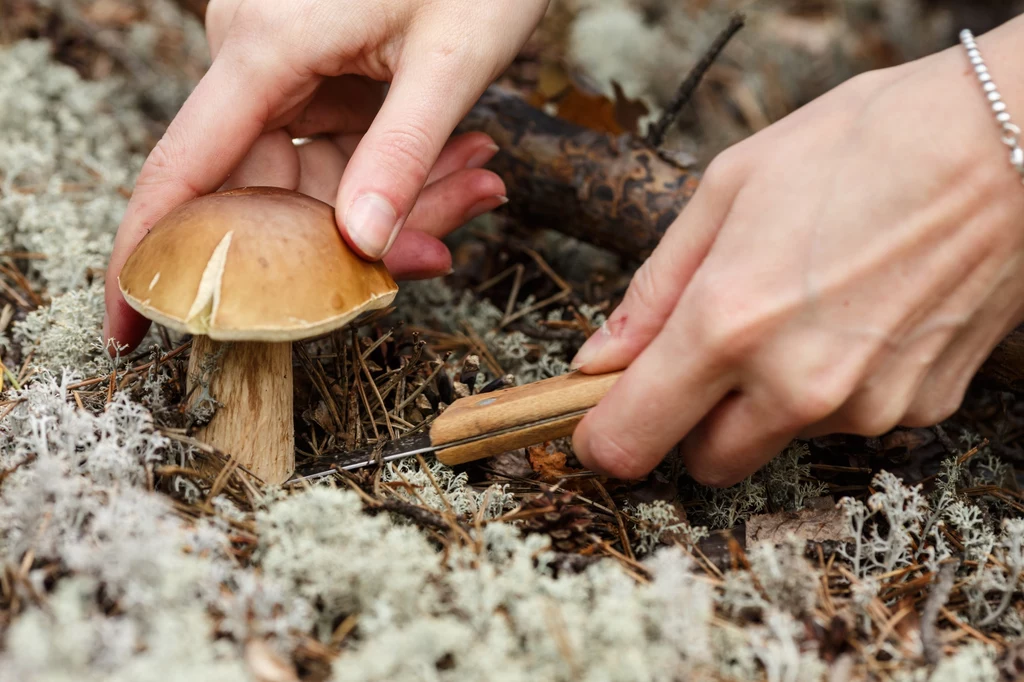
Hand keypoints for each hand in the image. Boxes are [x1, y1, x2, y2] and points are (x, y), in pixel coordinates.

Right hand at [104, 0, 547, 351]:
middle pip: (274, 188)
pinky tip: (461, 159)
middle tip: (440, 249)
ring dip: (393, 198)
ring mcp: (282, 59)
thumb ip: (403, 155)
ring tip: (477, 180)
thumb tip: (362, 247)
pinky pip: (336, 141)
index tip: (129, 325)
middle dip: (356, 237)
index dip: (151, 255)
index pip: (186, 169)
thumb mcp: (452, 59)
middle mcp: (254, 54)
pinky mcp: (312, 62)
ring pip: (315, 171)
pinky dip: (392, 166)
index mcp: (264, 46)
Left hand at [571, 18, 1023, 486]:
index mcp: (728, 325)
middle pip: (703, 462)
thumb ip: (653, 290)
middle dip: (691, 420)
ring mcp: (865, 407)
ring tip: (803, 306)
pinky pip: (846, 419)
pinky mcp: (920, 409)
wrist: (1008, 140)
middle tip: (708, 352)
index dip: (601, 437)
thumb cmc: (861, 144)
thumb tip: (599, 359)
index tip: (598, 419)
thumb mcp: (728, 189)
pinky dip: (835, 385)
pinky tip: (859, 314)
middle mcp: (794, 385)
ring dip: (767, 398)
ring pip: (777, 439)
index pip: (631, 439)